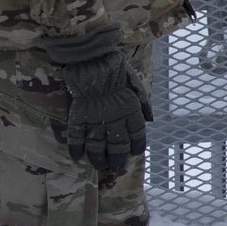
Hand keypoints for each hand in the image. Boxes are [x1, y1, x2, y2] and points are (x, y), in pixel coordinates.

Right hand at [42, 25, 152, 175]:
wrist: (91, 57)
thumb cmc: (115, 67)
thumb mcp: (135, 82)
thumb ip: (143, 102)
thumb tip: (150, 120)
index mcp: (130, 109)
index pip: (137, 134)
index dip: (136, 146)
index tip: (134, 153)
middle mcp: (114, 118)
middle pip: (117, 146)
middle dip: (117, 159)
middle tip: (115, 168)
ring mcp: (94, 118)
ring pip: (96, 146)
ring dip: (97, 158)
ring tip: (98, 166)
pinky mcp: (77, 116)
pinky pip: (76, 137)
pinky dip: (76, 149)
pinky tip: (77, 157)